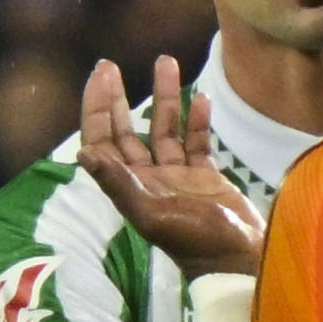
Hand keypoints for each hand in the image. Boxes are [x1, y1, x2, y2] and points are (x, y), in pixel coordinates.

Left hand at [77, 56, 265, 276]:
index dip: (96, 108)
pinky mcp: (205, 176)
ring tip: (166, 62)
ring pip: (164, 129)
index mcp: (130, 188)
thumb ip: (118, 184)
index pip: (102, 141)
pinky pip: (196, 141)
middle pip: (126, 131)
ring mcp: (177, 177)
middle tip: (112, 64)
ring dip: (164, 98)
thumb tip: (83, 153)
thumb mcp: (152, 214)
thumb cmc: (195, 242)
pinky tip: (200, 97)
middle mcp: (148, 179)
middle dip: (118, 98)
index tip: (101, 76)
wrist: (239, 259)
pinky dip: (197, 120)